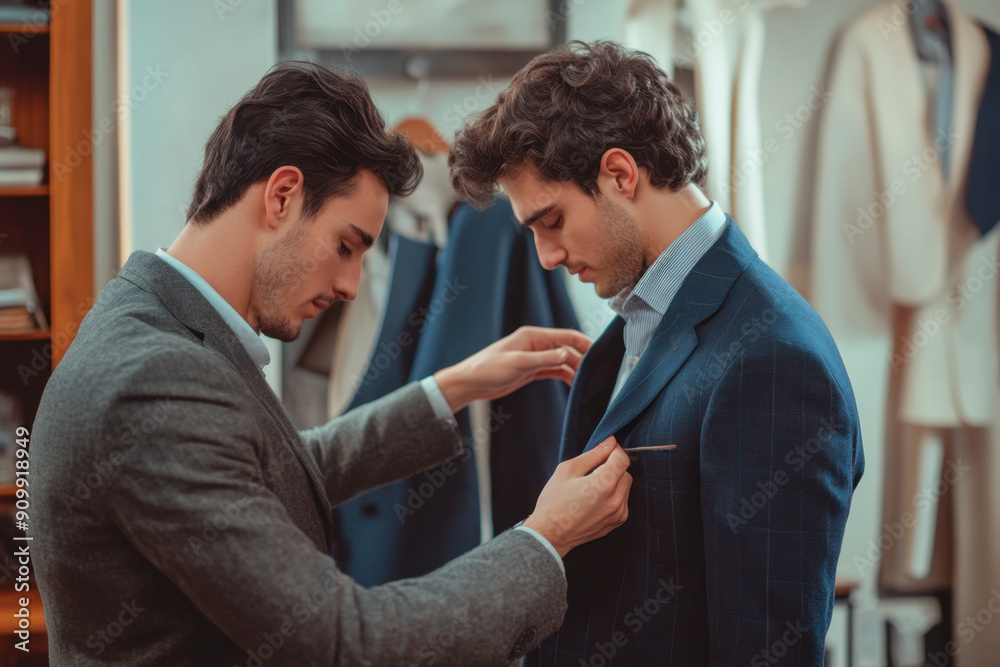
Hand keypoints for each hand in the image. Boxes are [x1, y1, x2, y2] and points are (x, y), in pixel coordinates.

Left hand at [433, 325, 591, 412]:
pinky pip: (554, 370)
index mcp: (533, 336)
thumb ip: (545, 359)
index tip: (600, 353)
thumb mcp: (519, 364)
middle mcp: (536, 344)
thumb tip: (569, 354)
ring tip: (589, 381)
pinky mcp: (531, 370)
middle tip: (598, 371)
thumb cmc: (489, 369)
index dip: (585, 343)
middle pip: (567, 348)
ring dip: (575, 369)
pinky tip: (574, 385)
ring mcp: (535, 357)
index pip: (566, 337)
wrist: (471, 383)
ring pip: (562, 361)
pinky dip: (565, 376)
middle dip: (583, 358)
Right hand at [522, 436, 631, 557]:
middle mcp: (615, 500)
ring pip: (625, 487)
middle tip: (593, 470)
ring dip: (614, 481)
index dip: (614, 450)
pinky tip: (595, 499)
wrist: (550, 534)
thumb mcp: (568, 470)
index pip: (622, 459)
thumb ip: (593, 454)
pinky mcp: (617, 522)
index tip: (606, 449)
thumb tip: (610, 442)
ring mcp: (618, 514)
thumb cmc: (554, 501)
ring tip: (591, 486)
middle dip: (613, 467)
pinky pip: (622, 501)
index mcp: (604, 484)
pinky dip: (613, 495)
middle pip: (625, 472)